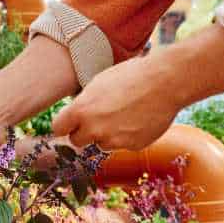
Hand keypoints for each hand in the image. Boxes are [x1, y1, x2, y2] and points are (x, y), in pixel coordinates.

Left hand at [51, 56, 180, 151]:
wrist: (165, 82)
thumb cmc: (131, 76)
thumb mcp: (98, 83)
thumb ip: (84, 103)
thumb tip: (77, 114)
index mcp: (81, 110)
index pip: (58, 128)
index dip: (65, 125)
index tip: (70, 123)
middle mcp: (94, 129)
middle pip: (76, 141)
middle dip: (84, 132)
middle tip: (97, 119)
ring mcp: (114, 140)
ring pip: (101, 144)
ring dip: (107, 135)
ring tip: (123, 114)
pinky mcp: (132, 146)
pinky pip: (123, 144)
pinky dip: (127, 136)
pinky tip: (138, 119)